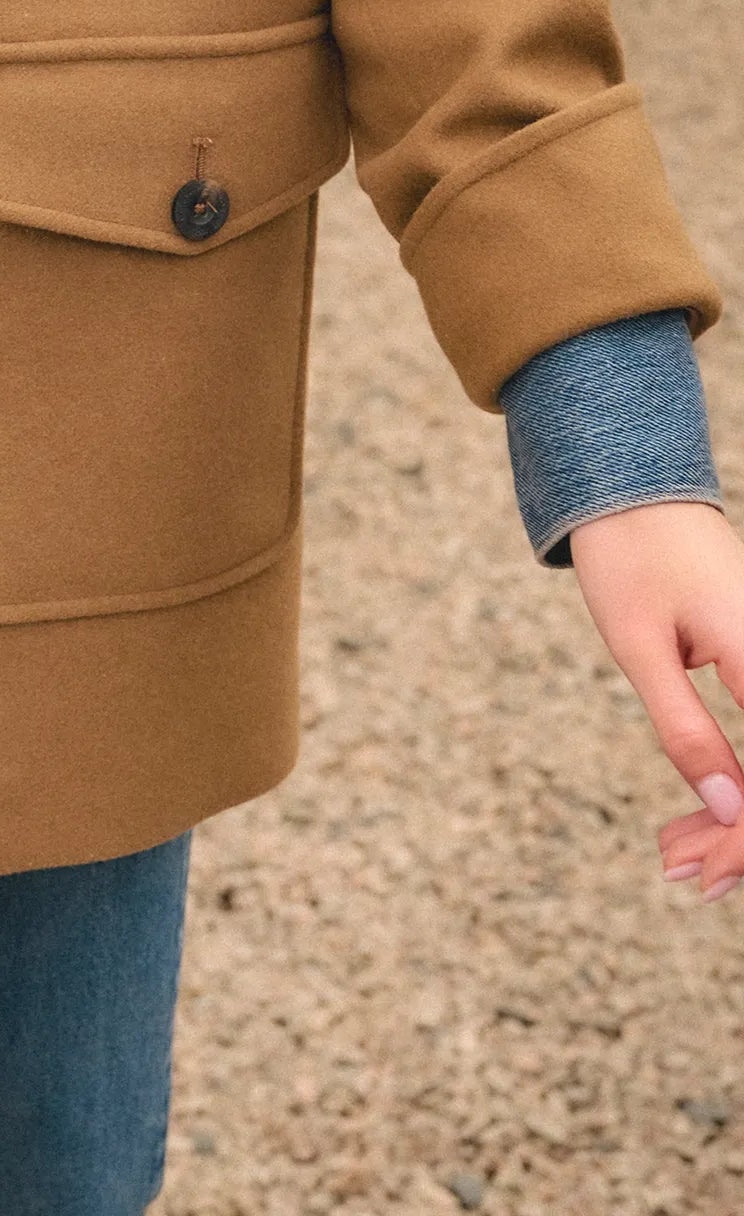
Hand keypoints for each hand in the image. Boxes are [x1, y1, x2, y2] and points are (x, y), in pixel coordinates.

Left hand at [566, 499, 743, 898]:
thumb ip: (686, 729)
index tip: (707, 871)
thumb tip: (731, 811)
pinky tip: (699, 816)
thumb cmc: (627, 554)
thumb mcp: (640, 648)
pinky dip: (738, 781)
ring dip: (739, 820)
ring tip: (677, 855)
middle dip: (743, 840)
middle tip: (682, 875)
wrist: (629, 483)